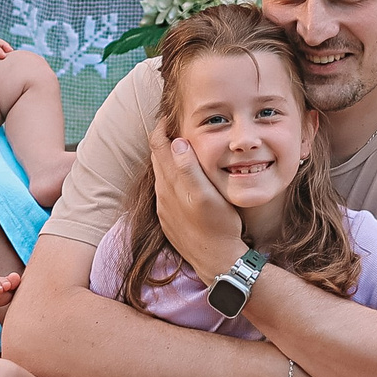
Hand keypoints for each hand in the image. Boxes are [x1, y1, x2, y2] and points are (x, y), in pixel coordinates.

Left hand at [151, 132, 245, 277]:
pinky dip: (170, 177)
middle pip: (157, 157)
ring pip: (160, 174)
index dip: (163, 126)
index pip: (159, 144)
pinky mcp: (168, 218)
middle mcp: (163, 193)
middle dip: (164, 138)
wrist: (216, 261)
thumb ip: (190, 168)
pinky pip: (164, 190)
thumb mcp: (208, 194)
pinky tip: (183, 180)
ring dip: (167, 158)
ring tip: (183, 148)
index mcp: (172, 182)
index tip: (173, 115)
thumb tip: (177, 140)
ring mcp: (164, 207)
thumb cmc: (219, 226)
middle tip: (178, 125)